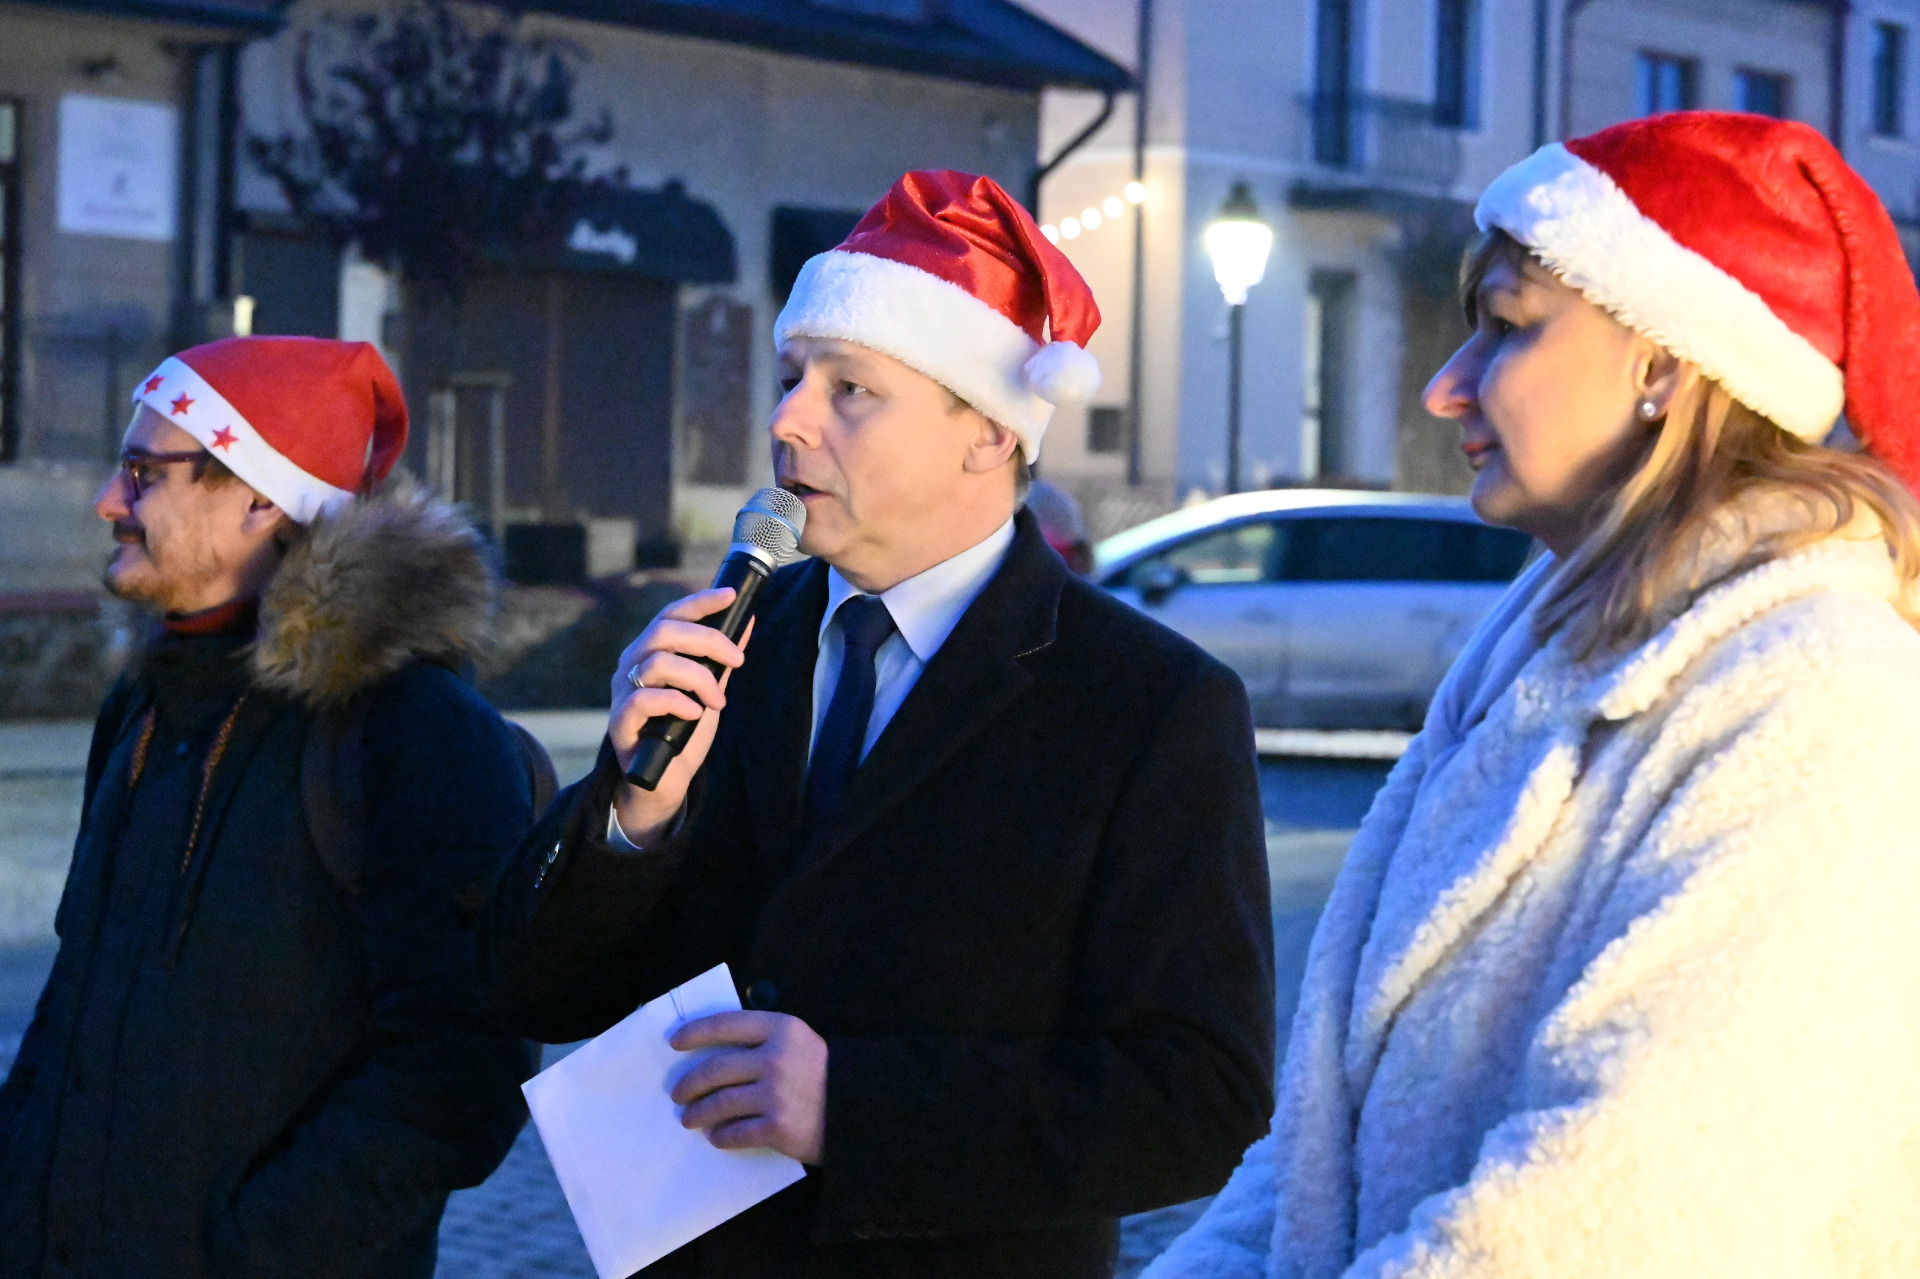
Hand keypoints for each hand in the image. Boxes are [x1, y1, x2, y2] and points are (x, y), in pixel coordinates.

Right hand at [607, 590, 751, 844]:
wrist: (664, 781)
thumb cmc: (682, 731)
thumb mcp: (708, 688)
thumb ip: (721, 658)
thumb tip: (747, 621)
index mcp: (649, 652)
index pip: (670, 615)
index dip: (699, 601)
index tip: (730, 595)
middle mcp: (630, 665)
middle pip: (664, 631)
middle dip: (708, 640)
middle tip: (737, 661)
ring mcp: (622, 693)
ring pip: (657, 662)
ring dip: (699, 678)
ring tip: (718, 700)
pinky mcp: (621, 723)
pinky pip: (644, 699)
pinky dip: (676, 701)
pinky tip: (696, 712)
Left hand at [669, 1011, 827, 1164]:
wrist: (863, 1110)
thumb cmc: (825, 1074)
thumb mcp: (800, 1042)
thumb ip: (764, 1040)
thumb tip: (713, 1051)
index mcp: (782, 1029)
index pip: (726, 1024)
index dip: (695, 1032)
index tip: (675, 1042)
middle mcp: (776, 1058)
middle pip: (715, 1068)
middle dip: (689, 1083)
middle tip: (677, 1093)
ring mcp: (776, 1095)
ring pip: (720, 1103)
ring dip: (697, 1113)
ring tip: (688, 1118)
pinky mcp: (778, 1128)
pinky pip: (736, 1133)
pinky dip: (721, 1136)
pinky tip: (716, 1137)